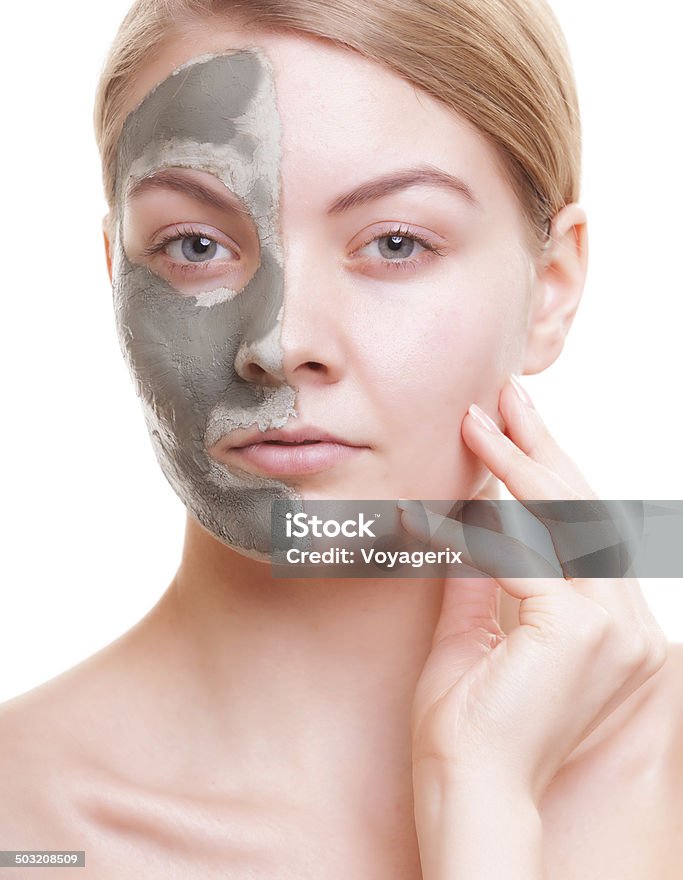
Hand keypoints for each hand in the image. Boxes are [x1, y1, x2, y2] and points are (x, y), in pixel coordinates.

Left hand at [402, 376, 667, 803]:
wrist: (468, 792)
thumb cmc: (470, 729)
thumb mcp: (473, 635)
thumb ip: (480, 579)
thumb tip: (469, 524)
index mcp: (603, 624)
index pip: (580, 528)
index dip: (545, 472)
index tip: (511, 426)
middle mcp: (621, 622)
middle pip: (581, 508)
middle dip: (541, 445)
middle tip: (508, 394)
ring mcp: (608, 624)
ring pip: (563, 516)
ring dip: (519, 460)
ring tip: (486, 415)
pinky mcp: (576, 626)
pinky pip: (523, 550)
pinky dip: (486, 514)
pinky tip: (459, 481)